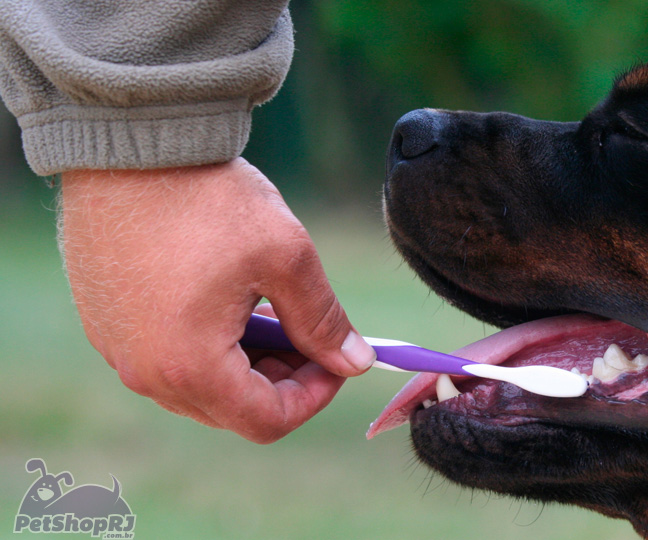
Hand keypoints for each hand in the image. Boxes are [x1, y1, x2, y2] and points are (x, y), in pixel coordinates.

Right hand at [61, 158, 374, 442]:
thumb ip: (323, 321)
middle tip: (311, 333)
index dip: (314, 397)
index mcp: (190, 365)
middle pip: (232, 410)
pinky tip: (230, 298)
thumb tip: (354, 363)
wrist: (131, 142)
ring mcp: (117, 349)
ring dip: (246, 362)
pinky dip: (208, 343)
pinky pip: (166, 357)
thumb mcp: (287, 258)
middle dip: (282, 380)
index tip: (336, 359)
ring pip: (199, 386)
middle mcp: (144, 371)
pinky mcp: (105, 323)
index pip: (267, 421)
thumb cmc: (209, 198)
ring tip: (272, 308)